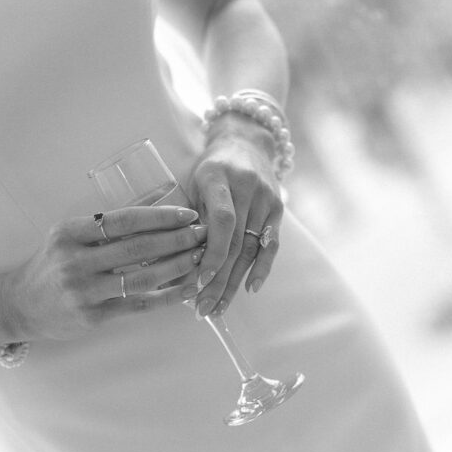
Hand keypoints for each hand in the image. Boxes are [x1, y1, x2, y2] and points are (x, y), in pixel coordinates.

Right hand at [0, 205, 206, 341]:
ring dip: (177, 267)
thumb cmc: (52, 265)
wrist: (19, 305)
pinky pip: (139, 304)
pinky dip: (166, 297)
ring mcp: (84, 291)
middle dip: (177, 239)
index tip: (187, 214)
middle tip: (203, 234)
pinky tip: (186, 289)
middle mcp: (75, 261)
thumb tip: (159, 197)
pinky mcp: (93, 316)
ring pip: (142, 278)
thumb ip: (110, 220)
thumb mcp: (70, 235)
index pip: (123, 220)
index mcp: (69, 233)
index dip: (159, 216)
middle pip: (137, 248)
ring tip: (200, 258)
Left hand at [187, 113, 283, 317]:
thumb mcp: (194, 182)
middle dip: (219, 280)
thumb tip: (173, 263)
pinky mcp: (278, 208)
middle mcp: (248, 188)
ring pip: (252, 248)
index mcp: (219, 177)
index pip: (222, 222)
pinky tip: (251, 289)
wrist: (246, 142)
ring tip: (220, 307)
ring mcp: (266, 199)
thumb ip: (190, 218)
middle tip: (204, 309)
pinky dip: (261, 268)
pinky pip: (271, 244)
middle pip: (236, 242)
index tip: (198, 282)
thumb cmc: (211, 167)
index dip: (212, 255)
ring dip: (235, 282)